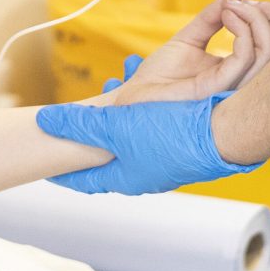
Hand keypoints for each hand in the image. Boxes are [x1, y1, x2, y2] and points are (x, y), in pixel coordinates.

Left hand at [34, 96, 262, 194]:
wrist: (224, 131)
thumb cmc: (171, 135)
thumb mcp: (115, 127)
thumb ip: (80, 125)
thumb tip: (45, 122)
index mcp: (126, 177)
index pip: (87, 180)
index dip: (65, 174)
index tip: (49, 172)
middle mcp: (146, 173)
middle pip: (110, 157)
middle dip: (94, 135)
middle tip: (80, 121)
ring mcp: (167, 160)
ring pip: (134, 137)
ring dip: (122, 116)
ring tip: (114, 90)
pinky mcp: (185, 143)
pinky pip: (156, 125)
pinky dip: (145, 109)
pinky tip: (148, 94)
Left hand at [104, 0, 269, 104]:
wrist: (135, 96)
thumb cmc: (160, 75)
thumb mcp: (189, 38)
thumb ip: (213, 17)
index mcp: (241, 72)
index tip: (247, 0)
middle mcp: (244, 81)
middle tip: (247, 1)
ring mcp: (234, 87)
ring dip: (256, 19)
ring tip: (232, 6)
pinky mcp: (218, 89)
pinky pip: (245, 58)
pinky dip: (241, 31)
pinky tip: (226, 16)